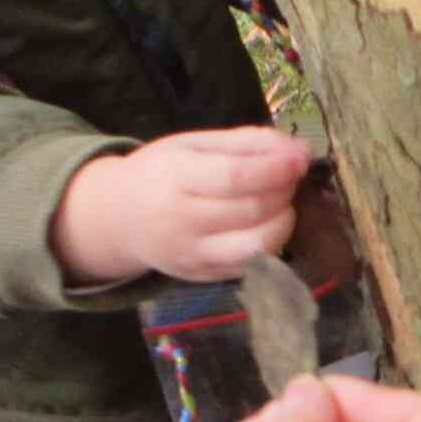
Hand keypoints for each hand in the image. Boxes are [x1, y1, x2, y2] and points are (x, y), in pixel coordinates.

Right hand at [53, 128, 312, 284]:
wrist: (120, 218)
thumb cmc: (161, 173)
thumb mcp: (194, 145)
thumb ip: (247, 143)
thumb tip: (300, 151)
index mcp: (174, 178)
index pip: (234, 178)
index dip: (275, 169)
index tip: (300, 160)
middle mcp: (180, 222)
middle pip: (250, 211)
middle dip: (283, 192)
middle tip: (290, 177)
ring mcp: (191, 256)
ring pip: (256, 247)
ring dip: (283, 223)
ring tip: (282, 203)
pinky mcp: (203, 278)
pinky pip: (251, 266)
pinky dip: (271, 244)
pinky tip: (266, 224)